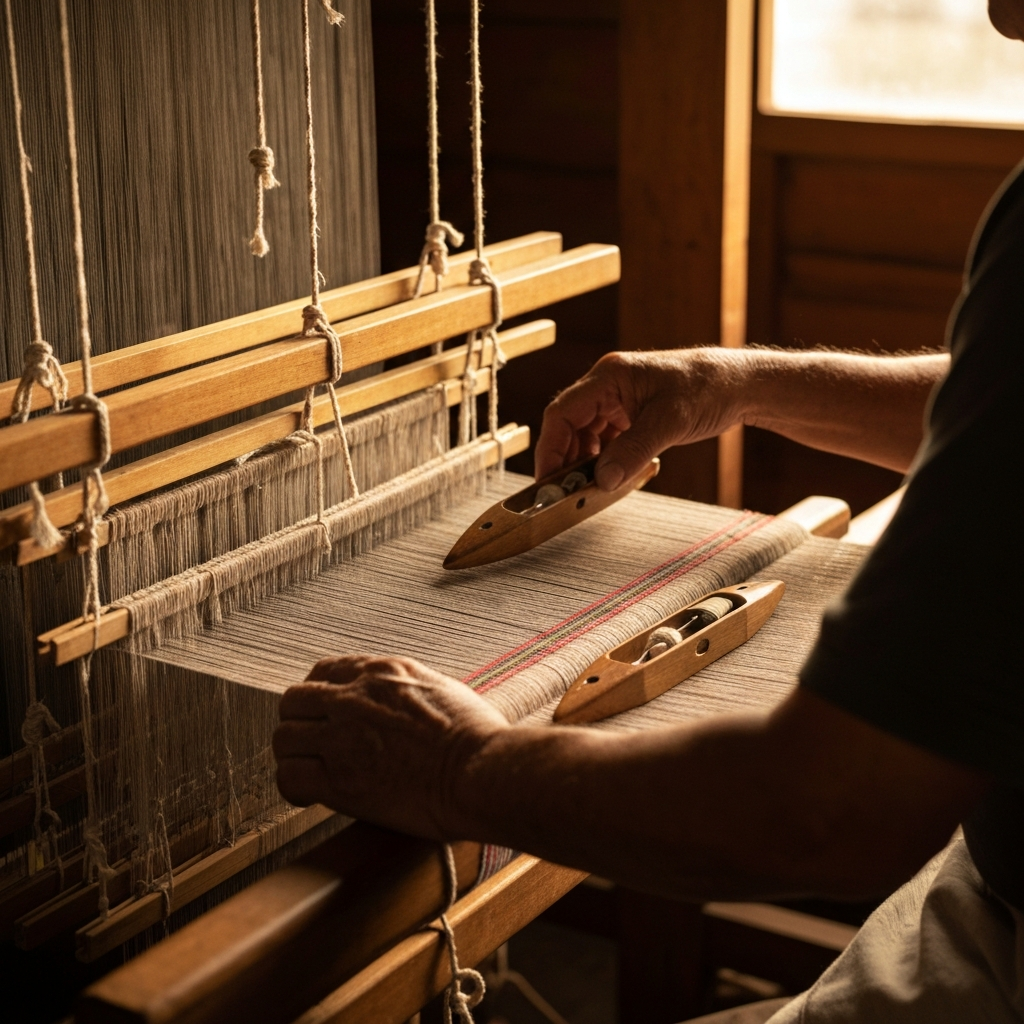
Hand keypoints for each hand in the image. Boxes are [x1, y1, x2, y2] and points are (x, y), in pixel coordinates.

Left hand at [273, 654, 508, 838]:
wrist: (480, 771)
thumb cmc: (477, 736)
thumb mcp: (441, 687)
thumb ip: (407, 688)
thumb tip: (401, 700)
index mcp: (381, 671)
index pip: (322, 672)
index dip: (318, 697)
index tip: (324, 717)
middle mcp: (355, 697)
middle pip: (294, 701)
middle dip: (300, 723)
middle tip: (314, 746)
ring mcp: (343, 737)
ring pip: (284, 739)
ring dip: (295, 756)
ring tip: (312, 773)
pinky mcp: (340, 780)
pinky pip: (289, 778)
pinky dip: (294, 789)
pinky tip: (310, 796)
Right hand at [535, 348, 746, 489]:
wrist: (739, 384)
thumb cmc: (708, 388)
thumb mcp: (670, 423)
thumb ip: (633, 452)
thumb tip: (602, 481)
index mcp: (609, 376)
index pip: (562, 413)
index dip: (551, 448)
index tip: (550, 480)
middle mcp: (608, 385)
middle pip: (569, 425)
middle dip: (567, 459)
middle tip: (568, 491)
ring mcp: (619, 399)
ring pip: (586, 434)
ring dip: (586, 461)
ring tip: (591, 486)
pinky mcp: (631, 412)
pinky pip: (606, 438)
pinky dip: (605, 458)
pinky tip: (612, 474)